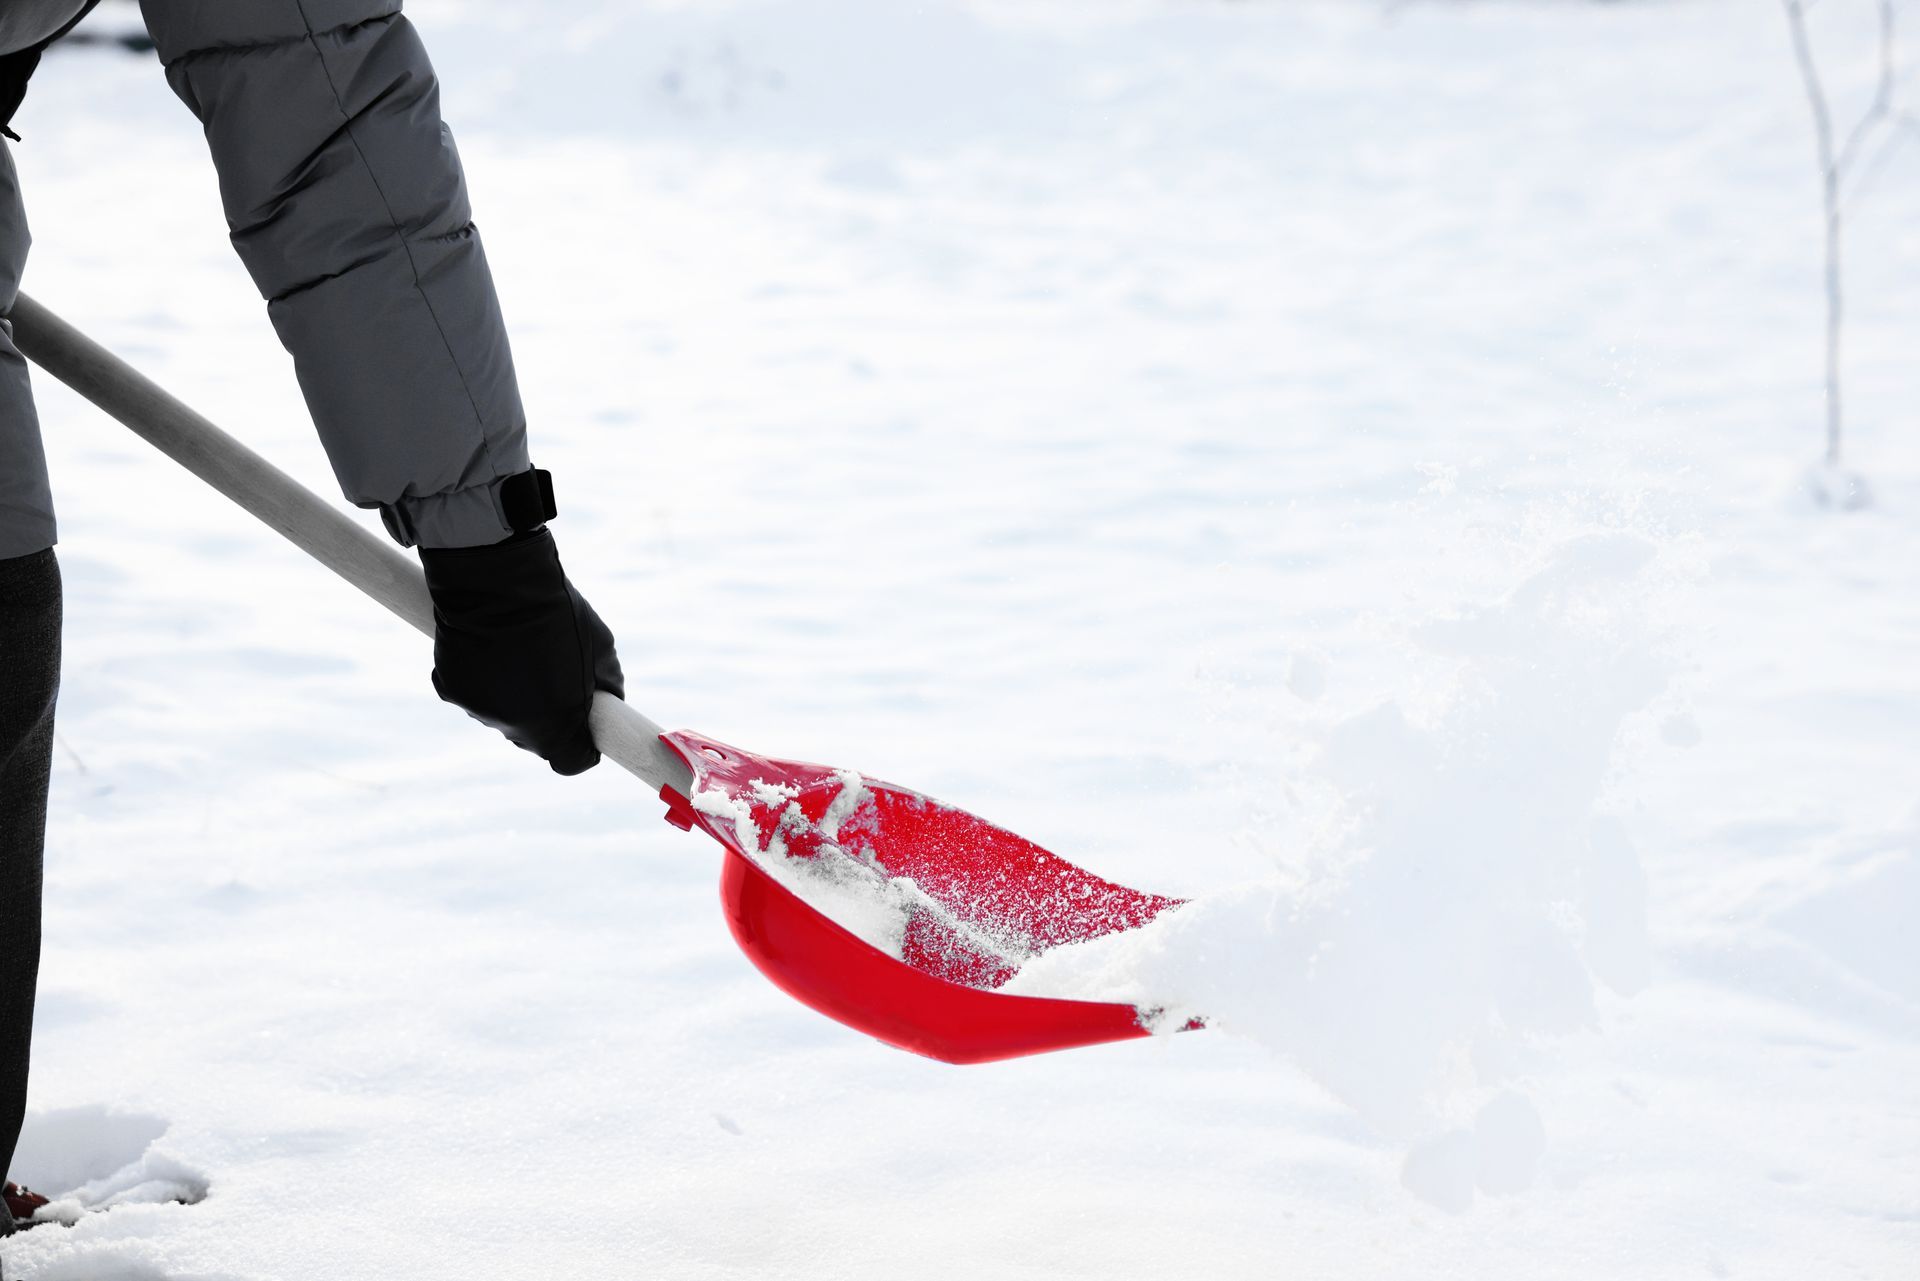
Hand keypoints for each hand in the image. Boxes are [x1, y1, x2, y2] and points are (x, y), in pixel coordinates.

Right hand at [419, 528, 622, 774]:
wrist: (497, 579)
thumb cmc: (557, 610)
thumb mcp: (602, 647)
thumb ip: (608, 685)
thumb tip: (606, 700)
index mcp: (555, 725)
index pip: (572, 762)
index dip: (582, 746)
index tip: (585, 726)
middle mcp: (513, 727)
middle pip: (536, 739)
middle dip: (548, 716)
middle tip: (553, 676)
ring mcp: (478, 710)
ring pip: (504, 715)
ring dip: (514, 696)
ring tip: (520, 652)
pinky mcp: (449, 688)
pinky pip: (474, 693)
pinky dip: (483, 677)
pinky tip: (489, 647)